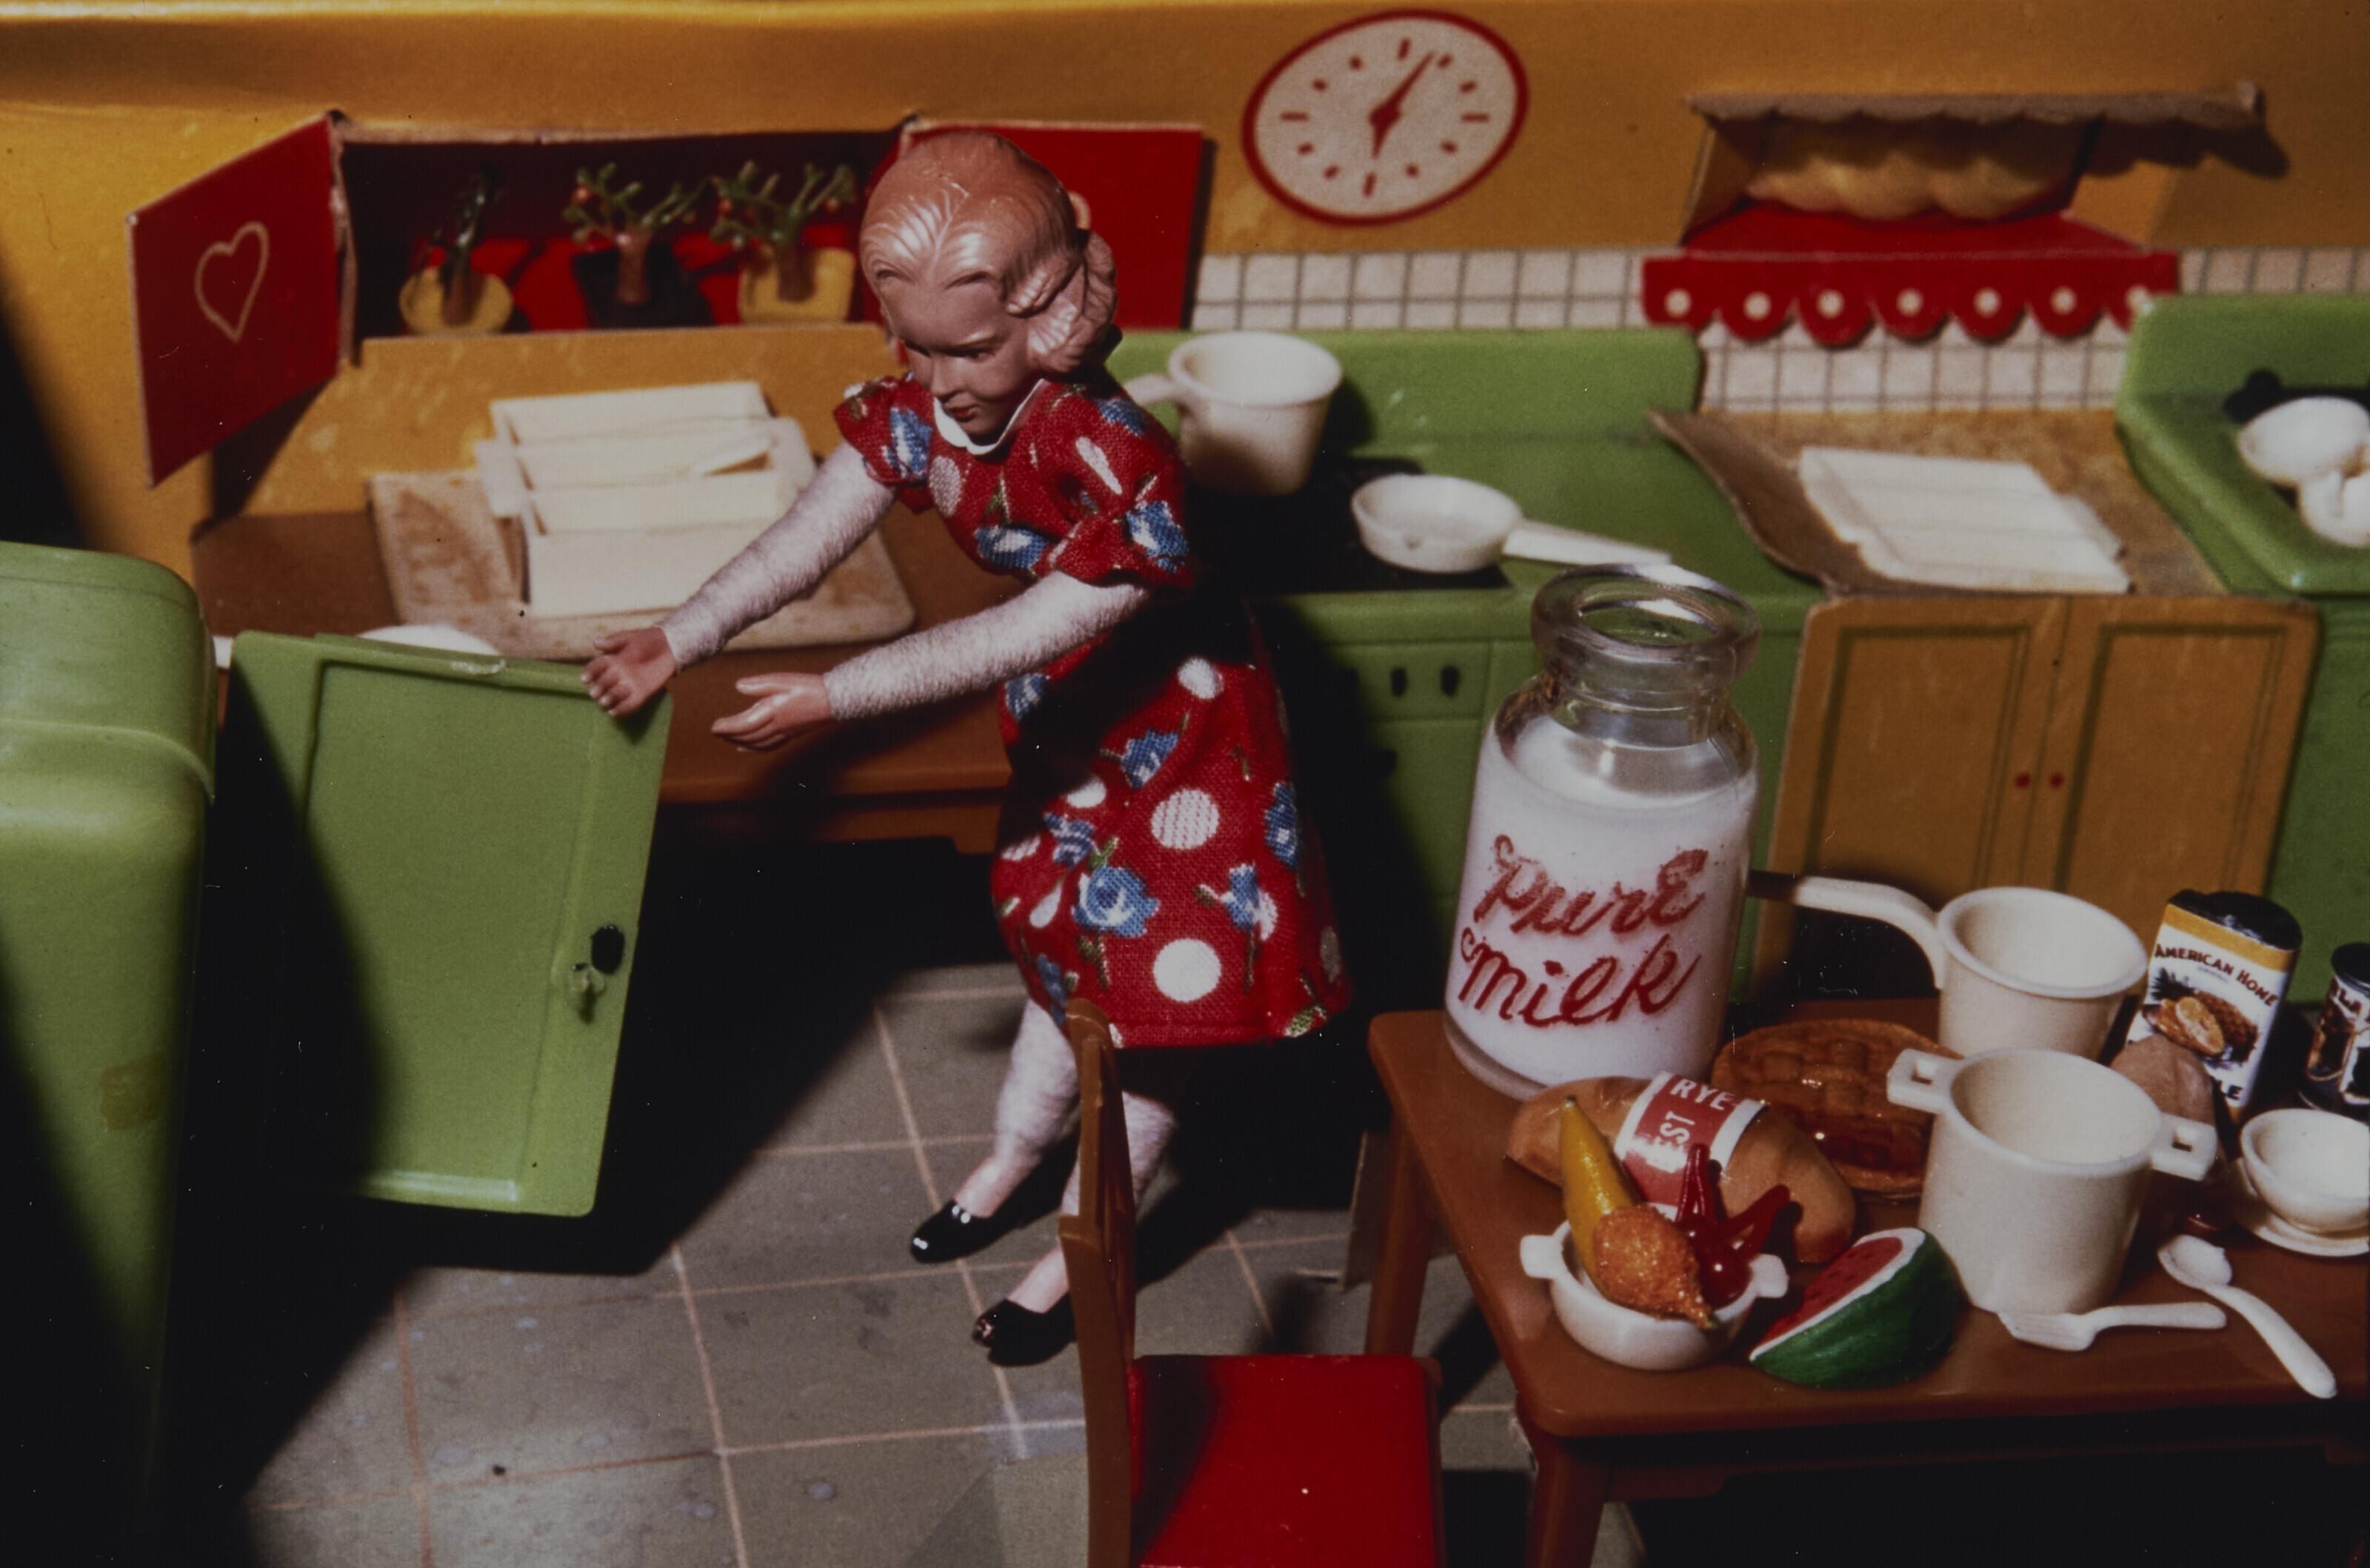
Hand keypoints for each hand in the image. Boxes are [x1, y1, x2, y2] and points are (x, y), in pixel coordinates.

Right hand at [582, 627, 678, 716]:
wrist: (669, 646)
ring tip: (604, 702)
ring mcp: (629, 685)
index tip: (585, 679)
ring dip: (609, 698)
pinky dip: (622, 710)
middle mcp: (618, 674)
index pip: (597, 667)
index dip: (590, 673)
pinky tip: (613, 713)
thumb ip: (614, 641)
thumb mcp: (630, 637)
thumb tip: (595, 643)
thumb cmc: (647, 640)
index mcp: (612, 660)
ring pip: (616, 694)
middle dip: (599, 688)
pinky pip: (631, 704)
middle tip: (594, 693)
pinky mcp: (642, 693)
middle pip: (604, 683)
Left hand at [713, 671, 832, 750]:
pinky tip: (746, 748)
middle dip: (730, 736)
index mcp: (773, 711)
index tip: (714, 727)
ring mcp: (784, 733)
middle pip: (748, 736)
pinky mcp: (791, 735)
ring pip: (757, 744)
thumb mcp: (782, 680)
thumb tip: (738, 686)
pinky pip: (768, 746)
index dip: (727, 727)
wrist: (834, 700)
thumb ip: (759, 685)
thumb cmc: (808, 688)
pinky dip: (754, 749)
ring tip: (728, 740)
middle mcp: (777, 726)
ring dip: (740, 743)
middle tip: (716, 732)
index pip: (744, 724)